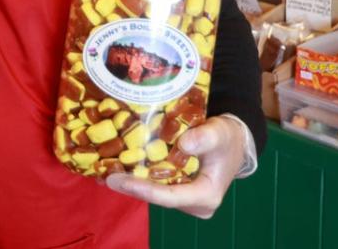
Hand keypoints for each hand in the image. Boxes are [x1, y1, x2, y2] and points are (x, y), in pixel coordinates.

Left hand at [105, 115, 245, 218]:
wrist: (233, 142)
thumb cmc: (227, 138)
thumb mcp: (220, 133)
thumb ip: (205, 137)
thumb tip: (184, 143)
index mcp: (206, 195)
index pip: (171, 197)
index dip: (144, 189)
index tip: (121, 180)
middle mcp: (194, 203)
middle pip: (158, 197)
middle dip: (131, 187)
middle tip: (105, 176)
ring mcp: (185, 198)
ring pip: (154, 193)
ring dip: (131, 183)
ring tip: (104, 173)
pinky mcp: (178, 190)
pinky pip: (155, 186)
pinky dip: (137, 178)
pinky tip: (116, 170)